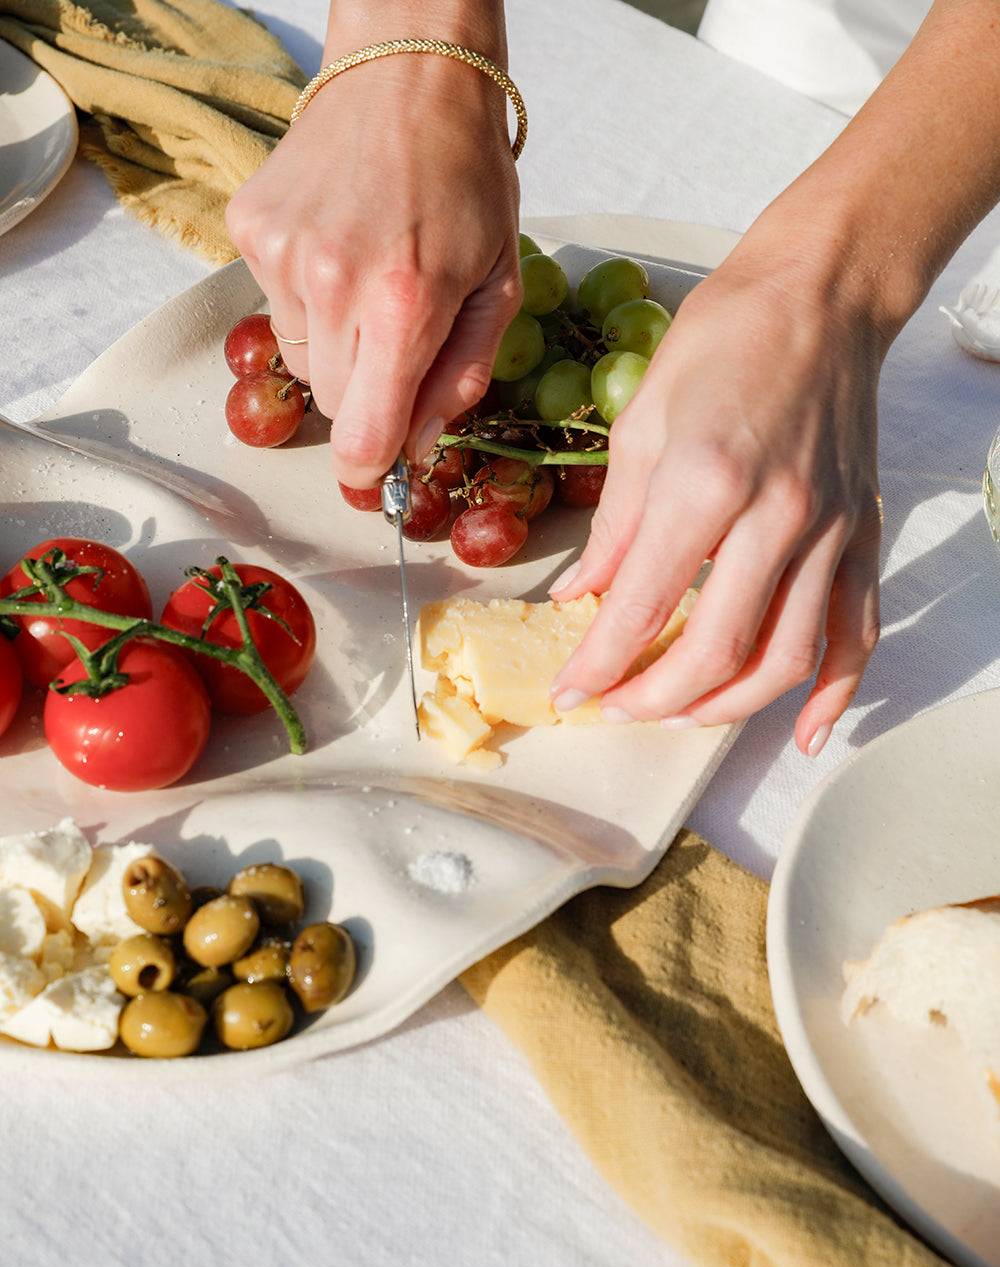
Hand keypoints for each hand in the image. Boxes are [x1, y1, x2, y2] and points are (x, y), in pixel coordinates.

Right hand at [225, 53, 520, 487]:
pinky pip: (275, 307)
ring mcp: (282, 255)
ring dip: (336, 345)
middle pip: (332, 405)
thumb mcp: (497, 284)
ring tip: (369, 280)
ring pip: (301, 360)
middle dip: (367, 396)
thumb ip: (461, 377)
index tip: (379, 476)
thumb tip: (416, 447)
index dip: (372, 468)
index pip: (362, 436)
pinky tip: (339, 247)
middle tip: (398, 341)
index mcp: (404, 303)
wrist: (408, 71)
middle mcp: (332, 283)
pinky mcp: (250, 230)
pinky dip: (307, 298)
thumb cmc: (467, 179)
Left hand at [548, 244, 884, 755]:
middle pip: (714, 651)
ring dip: (723, 707)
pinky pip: (856, 634)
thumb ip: (612, 527)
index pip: (642, 607)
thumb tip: (581, 598)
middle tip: (615, 707)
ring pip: (782, 659)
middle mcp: (774, 517)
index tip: (570, 691)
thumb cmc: (724, 339)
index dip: (598, 664)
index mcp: (704, 482)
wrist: (819, 294)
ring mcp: (827, 532)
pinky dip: (832, 694)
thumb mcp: (639, 424)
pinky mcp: (861, 536)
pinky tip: (801, 733)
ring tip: (677, 714)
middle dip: (653, 698)